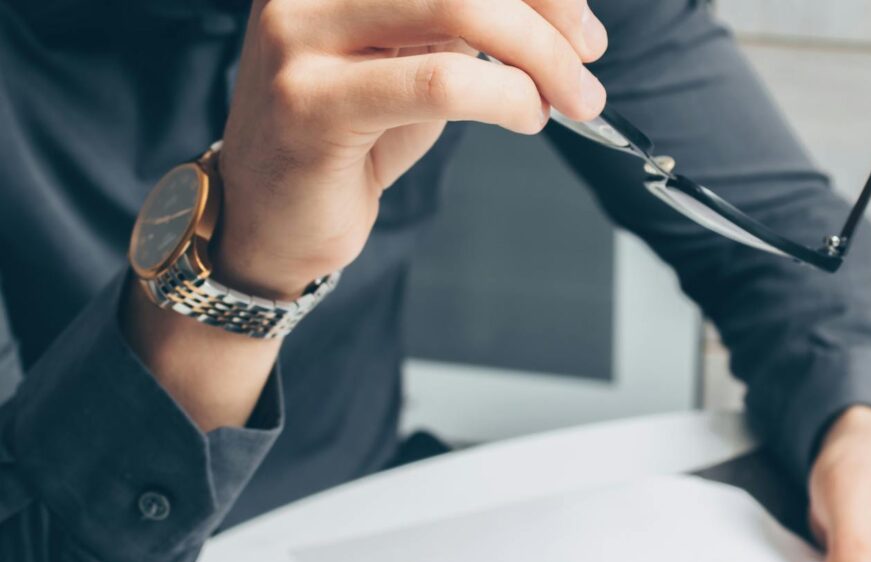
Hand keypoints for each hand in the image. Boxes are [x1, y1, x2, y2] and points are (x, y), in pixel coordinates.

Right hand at [214, 0, 609, 297]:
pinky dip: (505, 96)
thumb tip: (562, 13)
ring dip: (539, 58)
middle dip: (549, 16)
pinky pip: (438, 82)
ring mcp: (299, 35)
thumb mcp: (416, 58)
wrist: (272, 219)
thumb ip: (468, 24)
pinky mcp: (308, 101)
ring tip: (567, 99)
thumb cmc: (349, 137)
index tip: (580, 21)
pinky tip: (524, 116)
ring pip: (458, 9)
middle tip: (588, 63)